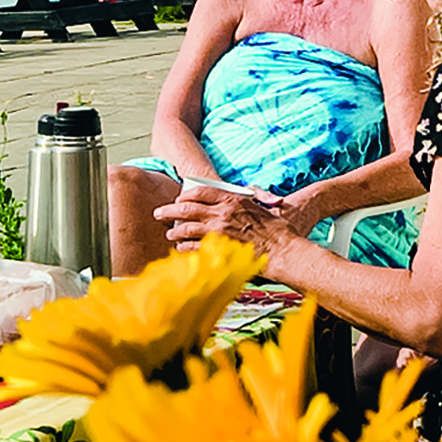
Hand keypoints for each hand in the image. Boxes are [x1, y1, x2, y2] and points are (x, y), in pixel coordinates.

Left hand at [163, 183, 289, 253]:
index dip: (186, 195)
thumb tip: (232, 203)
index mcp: (232, 199)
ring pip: (187, 228)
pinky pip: (194, 246)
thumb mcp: (260, 206)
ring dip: (174, 231)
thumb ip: (244, 203)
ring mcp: (219, 230)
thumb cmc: (276, 229)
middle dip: (170, 211)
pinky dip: (184, 247)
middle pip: (187, 208)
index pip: (201, 191)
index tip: (179, 199)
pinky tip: (180, 249)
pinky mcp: (218, 247)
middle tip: (158, 213)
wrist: (283, 249)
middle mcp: (222, 212)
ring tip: (168, 234)